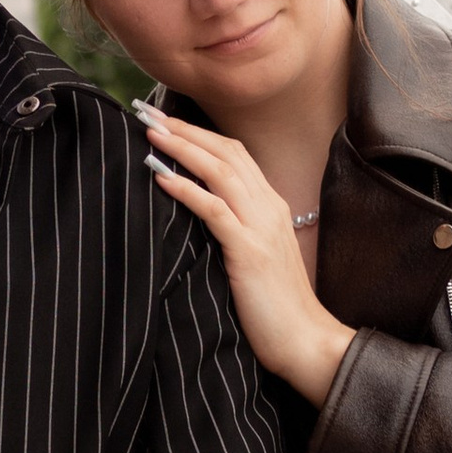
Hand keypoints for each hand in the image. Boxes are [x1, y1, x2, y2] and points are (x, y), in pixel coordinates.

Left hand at [141, 113, 355, 405]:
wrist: (305, 341)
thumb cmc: (275, 307)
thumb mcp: (256, 256)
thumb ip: (235, 229)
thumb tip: (197, 212)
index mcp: (271, 205)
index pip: (234, 153)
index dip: (199, 132)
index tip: (165, 119)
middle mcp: (269, 207)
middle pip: (225, 152)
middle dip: (184, 128)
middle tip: (147, 111)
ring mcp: (261, 226)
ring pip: (219, 171)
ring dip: (182, 148)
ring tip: (150, 133)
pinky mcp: (249, 251)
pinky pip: (214, 210)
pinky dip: (186, 189)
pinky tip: (162, 177)